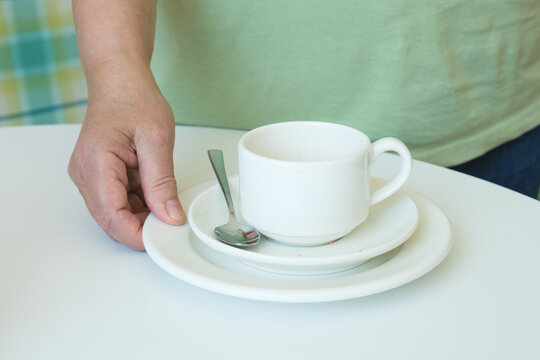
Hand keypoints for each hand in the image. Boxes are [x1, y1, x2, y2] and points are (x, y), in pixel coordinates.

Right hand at [68, 72, 184, 249]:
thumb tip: (170, 216)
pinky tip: (153, 191)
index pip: (111, 215)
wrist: (119, 81)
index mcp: (96, 163)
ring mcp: (87, 175)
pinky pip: (116, 200)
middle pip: (110, 219)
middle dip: (140, 226)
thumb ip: (162, 182)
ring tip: (164, 198)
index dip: (137, 234)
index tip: (162, 238)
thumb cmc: (134, 100)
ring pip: (113, 213)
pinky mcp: (96, 175)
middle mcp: (84, 173)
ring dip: (140, 214)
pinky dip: (137, 203)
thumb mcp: (157, 140)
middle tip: (170, 221)